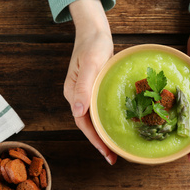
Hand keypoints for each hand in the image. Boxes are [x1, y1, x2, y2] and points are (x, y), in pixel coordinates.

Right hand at [64, 0, 117, 164]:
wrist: (95, 32)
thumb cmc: (93, 45)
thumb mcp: (90, 64)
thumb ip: (84, 87)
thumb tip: (78, 112)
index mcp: (73, 93)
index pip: (83, 122)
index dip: (94, 139)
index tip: (106, 153)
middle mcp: (77, 96)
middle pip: (88, 124)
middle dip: (100, 142)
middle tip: (114, 157)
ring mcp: (85, 93)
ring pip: (94, 119)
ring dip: (103, 133)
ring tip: (116, 147)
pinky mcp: (94, 89)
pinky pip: (99, 109)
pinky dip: (106, 120)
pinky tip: (115, 125)